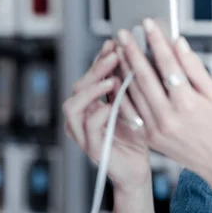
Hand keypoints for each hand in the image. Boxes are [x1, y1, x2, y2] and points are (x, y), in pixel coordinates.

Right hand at [63, 40, 151, 189]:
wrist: (138, 169)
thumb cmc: (137, 136)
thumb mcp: (135, 105)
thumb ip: (129, 85)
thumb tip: (135, 54)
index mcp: (92, 103)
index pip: (91, 75)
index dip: (100, 58)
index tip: (114, 43)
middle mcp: (82, 116)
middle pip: (79, 86)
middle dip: (96, 69)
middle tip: (113, 56)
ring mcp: (83, 132)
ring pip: (73, 106)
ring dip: (92, 90)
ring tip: (110, 80)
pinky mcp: (91, 147)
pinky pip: (88, 127)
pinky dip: (98, 114)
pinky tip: (111, 105)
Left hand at [116, 19, 211, 180]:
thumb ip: (194, 68)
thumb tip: (178, 43)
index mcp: (188, 103)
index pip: (167, 64)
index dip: (156, 41)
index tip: (148, 25)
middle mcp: (169, 116)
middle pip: (144, 77)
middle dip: (131, 52)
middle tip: (122, 34)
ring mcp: (156, 129)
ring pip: (133, 93)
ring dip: (123, 69)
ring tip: (118, 51)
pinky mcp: (149, 137)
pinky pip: (131, 110)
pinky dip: (123, 92)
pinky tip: (120, 77)